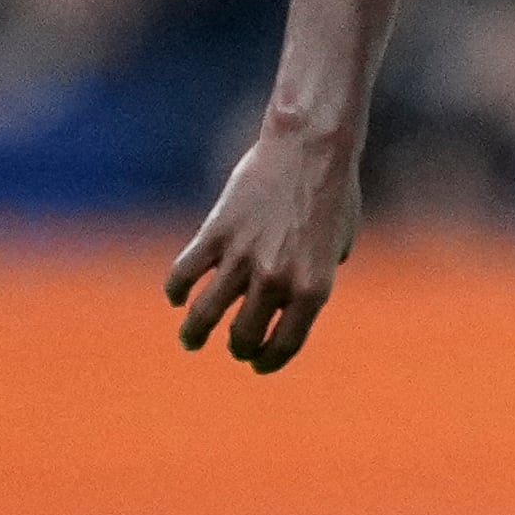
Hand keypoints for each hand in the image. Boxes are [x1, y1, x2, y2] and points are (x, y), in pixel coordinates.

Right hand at [165, 122, 364, 370]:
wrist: (311, 149)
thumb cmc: (332, 192)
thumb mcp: (339, 242)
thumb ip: (320, 273)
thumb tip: (299, 295)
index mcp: (313, 289)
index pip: (285, 344)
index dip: (268, 361)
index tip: (258, 365)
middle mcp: (277, 281)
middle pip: (243, 335)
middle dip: (237, 348)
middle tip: (232, 348)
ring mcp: (243, 258)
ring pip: (205, 314)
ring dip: (194, 334)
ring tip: (191, 341)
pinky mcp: (216, 233)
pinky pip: (185, 274)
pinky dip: (176, 291)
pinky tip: (176, 298)